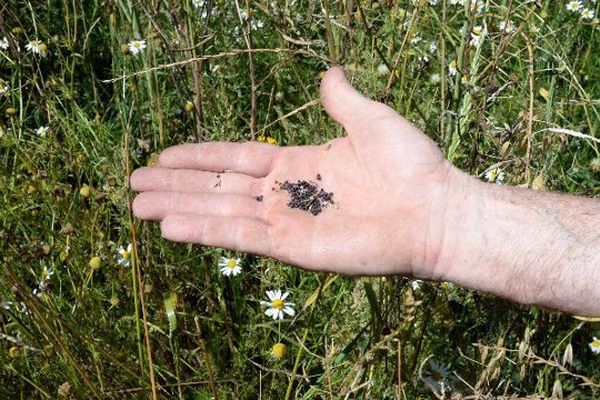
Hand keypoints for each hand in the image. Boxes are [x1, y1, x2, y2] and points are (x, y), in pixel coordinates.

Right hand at [130, 66, 455, 277]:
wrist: (436, 209)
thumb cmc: (409, 165)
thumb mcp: (370, 119)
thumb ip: (341, 100)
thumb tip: (329, 73)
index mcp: (299, 165)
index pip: (236, 159)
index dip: (199, 157)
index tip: (163, 154)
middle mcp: (287, 195)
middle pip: (218, 188)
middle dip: (176, 185)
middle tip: (133, 184)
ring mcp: (288, 223)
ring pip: (221, 213)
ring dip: (178, 209)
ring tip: (137, 206)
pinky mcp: (295, 249)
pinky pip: (242, 237)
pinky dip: (205, 232)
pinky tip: (170, 227)